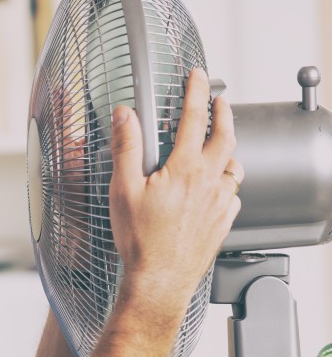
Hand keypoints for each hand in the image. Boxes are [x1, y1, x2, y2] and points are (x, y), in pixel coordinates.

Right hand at [108, 68, 241, 312]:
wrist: (159, 280)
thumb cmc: (140, 240)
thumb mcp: (123, 189)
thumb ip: (126, 148)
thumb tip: (125, 116)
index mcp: (185, 169)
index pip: (194, 118)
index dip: (197, 91)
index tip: (198, 76)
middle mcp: (209, 182)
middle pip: (226, 137)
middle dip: (224, 113)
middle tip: (220, 102)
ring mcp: (220, 203)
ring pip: (234, 167)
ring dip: (228, 150)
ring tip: (219, 146)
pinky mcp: (223, 223)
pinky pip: (234, 195)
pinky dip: (228, 183)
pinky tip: (219, 187)